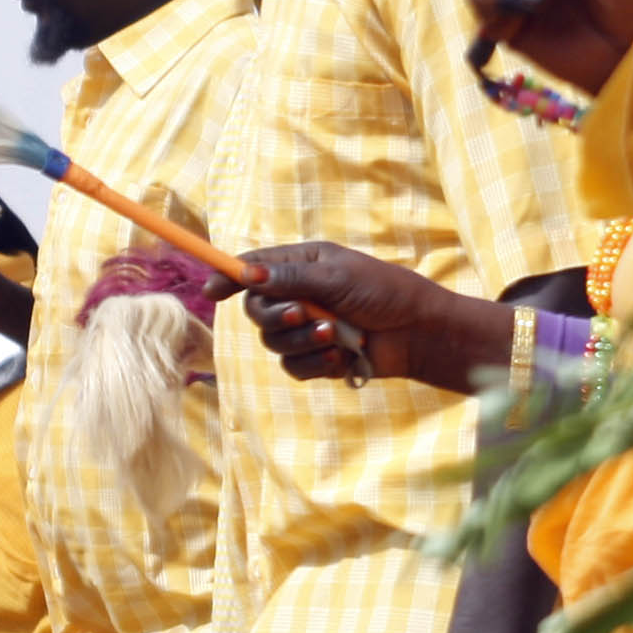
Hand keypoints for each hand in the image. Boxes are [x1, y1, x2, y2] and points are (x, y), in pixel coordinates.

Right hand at [230, 243, 500, 392]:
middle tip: (302, 314)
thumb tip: (246, 274)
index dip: (230, 278)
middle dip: (276, 316)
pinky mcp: (318, 358)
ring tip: (334, 336)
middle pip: (257, 310)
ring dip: (302, 341)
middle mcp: (300, 295)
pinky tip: (341, 357)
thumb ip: (289, 279)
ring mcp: (308, 329)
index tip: (213, 290)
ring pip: (274, 342)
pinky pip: (294, 366)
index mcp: (303, 266)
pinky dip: (316, 363)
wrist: (419, 333)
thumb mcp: (336, 277)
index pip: (254, 269)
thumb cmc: (385, 293)